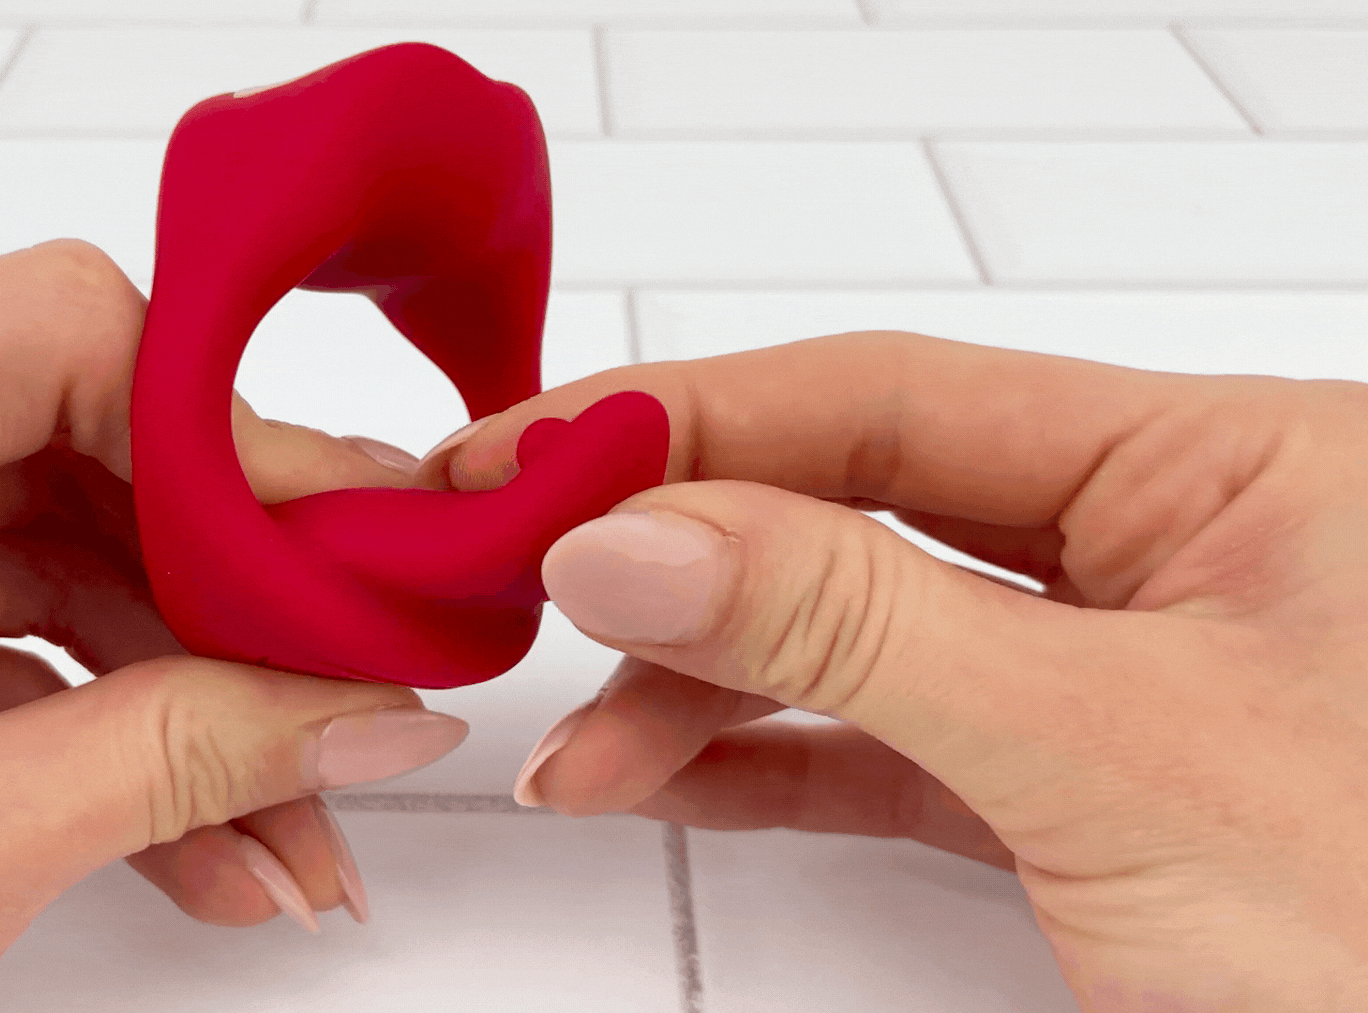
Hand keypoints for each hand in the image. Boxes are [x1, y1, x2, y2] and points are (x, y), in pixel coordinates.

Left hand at [0, 240, 467, 1011]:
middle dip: (226, 585)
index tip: (342, 542)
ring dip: (179, 680)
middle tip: (350, 676)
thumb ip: (153, 772)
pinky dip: (95, 721)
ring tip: (290, 805)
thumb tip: (350, 712)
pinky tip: (196, 822)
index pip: (34, 337)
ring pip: (42, 544)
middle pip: (60, 438)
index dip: (218, 435)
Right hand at [423, 332, 1367, 1009]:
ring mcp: (1120, 675)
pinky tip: (665, 775)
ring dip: (705, 683)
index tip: (533, 454)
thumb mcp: (1111, 757)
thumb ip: (859, 626)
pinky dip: (771, 763)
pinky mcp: (1083, 792)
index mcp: (1233, 467)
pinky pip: (893, 746)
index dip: (693, 418)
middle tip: (521, 585)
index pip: (901, 396)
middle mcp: (1175, 548)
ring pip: (862, 634)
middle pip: (861, 504)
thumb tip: (630, 535)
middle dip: (681, 557)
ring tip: (582, 750)